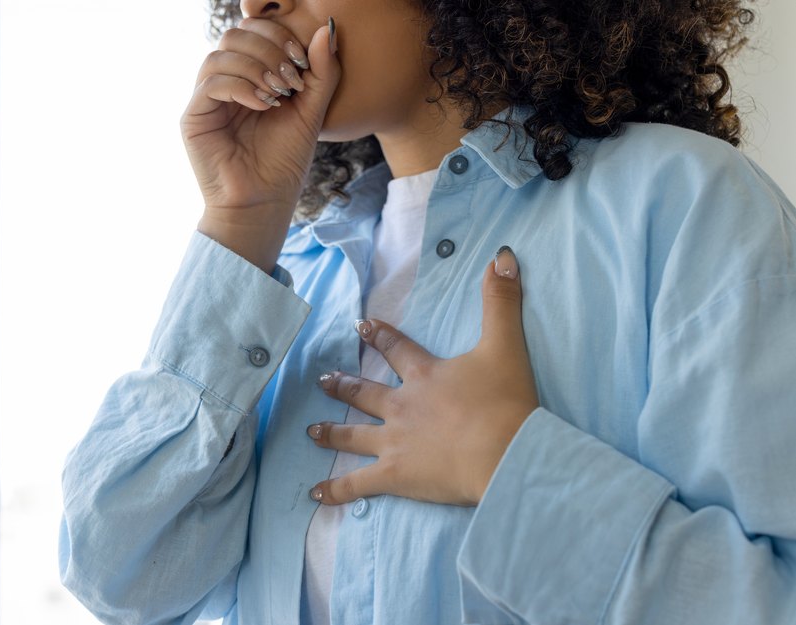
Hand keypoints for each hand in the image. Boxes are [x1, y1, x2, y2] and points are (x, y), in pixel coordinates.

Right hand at [182, 17, 340, 271]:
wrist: (264, 203)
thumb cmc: (284, 162)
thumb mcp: (311, 112)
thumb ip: (321, 73)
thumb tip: (326, 28)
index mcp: (249, 77)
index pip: (254, 31)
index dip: (278, 35)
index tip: (303, 61)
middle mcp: (224, 83)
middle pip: (235, 34)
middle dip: (268, 48)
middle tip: (291, 77)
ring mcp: (206, 99)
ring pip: (221, 53)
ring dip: (256, 67)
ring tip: (278, 94)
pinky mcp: (194, 117)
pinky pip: (212, 82)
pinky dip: (241, 87)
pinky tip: (262, 105)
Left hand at [308, 247, 538, 506]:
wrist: (505, 453)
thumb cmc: (506, 402)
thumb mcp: (506, 345)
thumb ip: (500, 301)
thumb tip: (502, 255)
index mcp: (425, 375)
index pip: (396, 350)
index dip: (379, 336)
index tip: (361, 325)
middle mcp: (402, 406)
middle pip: (365, 393)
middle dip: (343, 385)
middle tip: (323, 379)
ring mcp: (393, 442)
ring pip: (353, 435)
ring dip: (331, 432)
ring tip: (311, 430)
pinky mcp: (394, 476)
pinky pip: (356, 484)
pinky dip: (334, 490)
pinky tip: (314, 493)